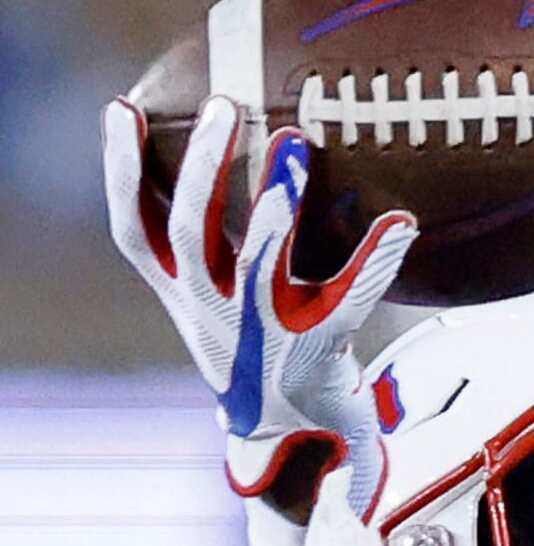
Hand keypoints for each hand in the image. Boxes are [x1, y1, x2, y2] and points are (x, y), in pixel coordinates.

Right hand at [101, 95, 416, 517]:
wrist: (292, 440)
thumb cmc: (257, 354)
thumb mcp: (214, 307)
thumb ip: (203, 248)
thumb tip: (199, 149)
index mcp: (186, 297)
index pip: (136, 232)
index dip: (121, 172)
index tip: (122, 110)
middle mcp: (216, 313)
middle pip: (192, 234)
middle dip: (205, 170)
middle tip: (226, 105)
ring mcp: (266, 333)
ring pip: (259, 266)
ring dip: (273, 204)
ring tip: (292, 143)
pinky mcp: (320, 349)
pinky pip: (349, 300)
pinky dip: (375, 260)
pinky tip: (401, 221)